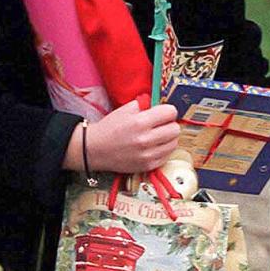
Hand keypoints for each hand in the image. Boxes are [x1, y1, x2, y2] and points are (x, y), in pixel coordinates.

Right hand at [64, 99, 180, 175]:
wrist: (94, 150)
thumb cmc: (109, 128)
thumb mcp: (124, 110)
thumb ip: (144, 105)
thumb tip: (160, 104)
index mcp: (140, 122)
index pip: (170, 112)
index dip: (168, 111)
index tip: (164, 113)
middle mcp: (145, 139)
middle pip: (175, 129)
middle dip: (169, 124)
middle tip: (161, 125)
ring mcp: (147, 155)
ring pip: (173, 143)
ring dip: (168, 139)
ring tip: (157, 136)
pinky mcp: (147, 166)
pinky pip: (167, 156)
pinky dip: (163, 150)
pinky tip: (153, 147)